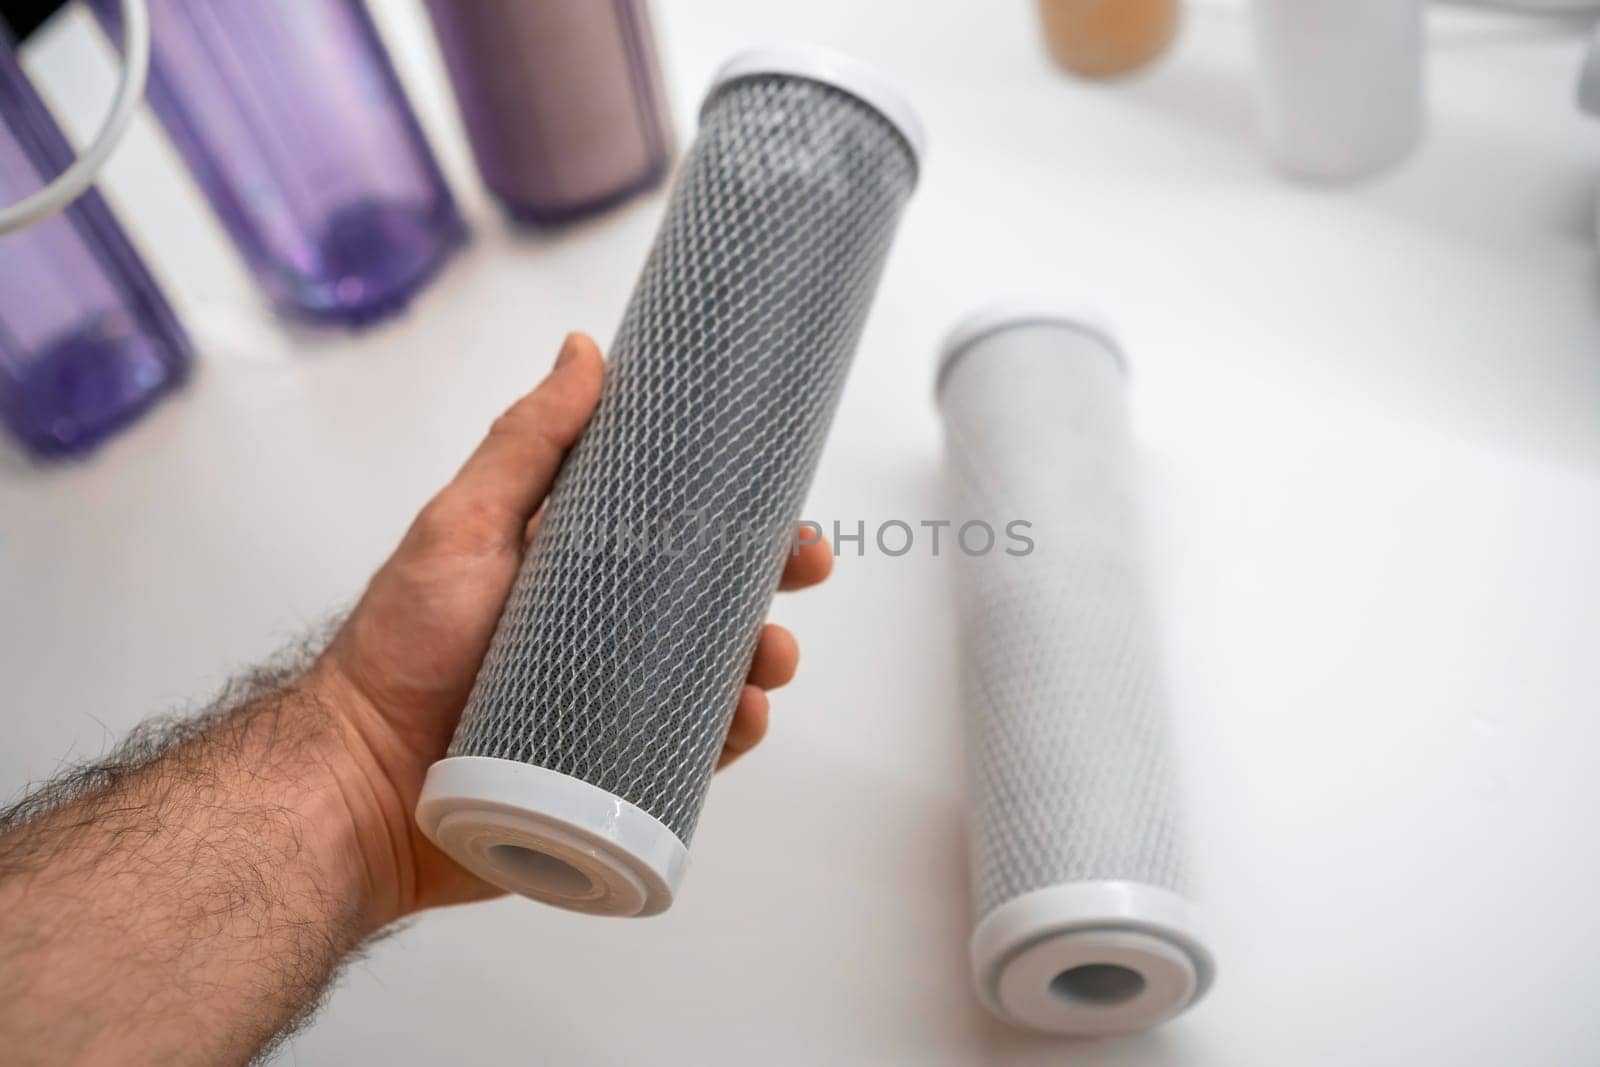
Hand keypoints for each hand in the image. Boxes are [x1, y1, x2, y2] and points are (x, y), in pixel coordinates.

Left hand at [309, 333, 832, 930]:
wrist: (359, 786)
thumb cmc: (401, 648)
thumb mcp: (463, 527)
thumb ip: (526, 445)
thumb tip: (583, 351)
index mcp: (574, 566)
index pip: (672, 528)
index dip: (734, 514)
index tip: (781, 503)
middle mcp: (600, 630)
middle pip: (707, 600)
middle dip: (767, 584)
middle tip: (803, 571)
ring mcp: (610, 700)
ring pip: (710, 674)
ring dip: (759, 659)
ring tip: (768, 659)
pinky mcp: (612, 768)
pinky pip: (688, 751)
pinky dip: (727, 735)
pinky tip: (741, 720)